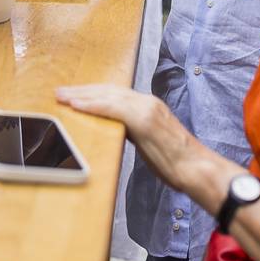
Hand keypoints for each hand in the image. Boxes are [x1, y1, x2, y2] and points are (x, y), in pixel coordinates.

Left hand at [55, 84, 205, 191]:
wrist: (199, 170)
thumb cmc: (176, 163)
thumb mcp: (150, 141)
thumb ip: (132, 131)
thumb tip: (111, 130)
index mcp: (148, 105)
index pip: (113, 93)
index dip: (91, 93)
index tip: (73, 95)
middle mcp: (146, 101)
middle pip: (107, 90)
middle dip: (82, 91)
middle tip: (60, 92)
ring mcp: (146, 108)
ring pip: (107, 95)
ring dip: (82, 96)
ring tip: (62, 97)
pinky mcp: (145, 119)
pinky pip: (113, 108)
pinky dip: (93, 105)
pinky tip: (77, 106)